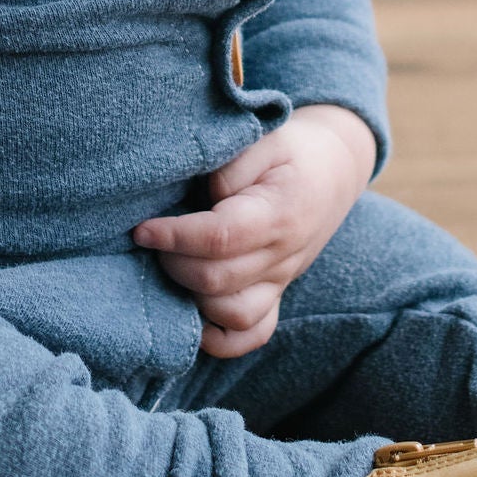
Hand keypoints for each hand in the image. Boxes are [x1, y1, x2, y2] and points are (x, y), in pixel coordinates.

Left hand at [133, 103, 375, 357]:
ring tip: (171, 266)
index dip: (175, 236)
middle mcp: (282, 256)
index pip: (221, 237)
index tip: (143, 229)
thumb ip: (229, 166)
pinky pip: (251, 335)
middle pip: (218, 281)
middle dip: (172, 263)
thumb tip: (200, 201)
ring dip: (191, 298)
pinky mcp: (276, 295)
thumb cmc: (289, 151)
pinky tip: (191, 313)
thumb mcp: (263, 139)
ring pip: (234, 316)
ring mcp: (281, 281)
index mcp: (279, 213)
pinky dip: (218, 337)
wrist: (333, 170)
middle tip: (152, 240)